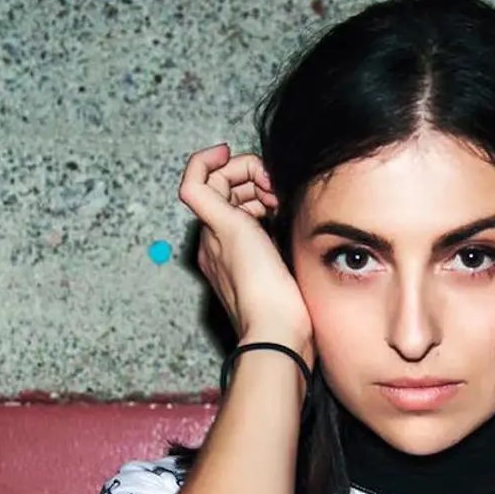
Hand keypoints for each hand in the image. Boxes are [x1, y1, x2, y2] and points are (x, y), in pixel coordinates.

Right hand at [178, 144, 312, 365]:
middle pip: (224, 190)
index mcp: (230, 256)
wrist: (278, 333)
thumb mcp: (293, 268)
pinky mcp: (221, 226)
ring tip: (274, 190)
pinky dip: (208, 161)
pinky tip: (236, 160)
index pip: (234, 207)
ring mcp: (214, 235)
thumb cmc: (291, 312)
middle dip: (253, 178)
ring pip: (213, 181)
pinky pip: (194, 180)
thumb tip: (300, 217)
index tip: (277, 191)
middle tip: (279, 191)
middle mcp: (215, 244)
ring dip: (246, 171)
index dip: (253, 190)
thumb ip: (288, 244)